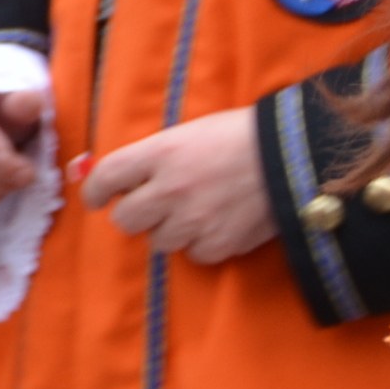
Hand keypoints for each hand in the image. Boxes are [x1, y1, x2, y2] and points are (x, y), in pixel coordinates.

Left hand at [82, 111, 274, 261]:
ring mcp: (194, 220)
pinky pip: (194, 254)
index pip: (106, 178)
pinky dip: (201, 244)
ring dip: (170, 229)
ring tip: (195, 211)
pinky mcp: (220, 243)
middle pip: (125, 219)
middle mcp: (170, 189)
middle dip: (135, 213)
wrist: (296, 155)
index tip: (96, 198)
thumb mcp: (188, 134)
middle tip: (154, 205)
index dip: (94, 191)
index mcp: (160, 153)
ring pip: (158, 241)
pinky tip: (218, 224)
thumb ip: (150, 157)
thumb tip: (111, 177)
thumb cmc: (239, 136)